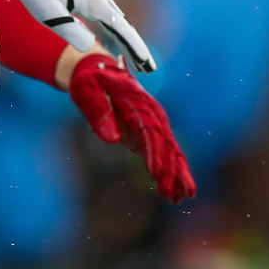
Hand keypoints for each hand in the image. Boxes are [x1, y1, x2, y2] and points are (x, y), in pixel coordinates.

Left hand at [0, 0, 155, 72]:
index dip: (136, 49)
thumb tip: (91, 46)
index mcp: (94, 2)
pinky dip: (111, 33)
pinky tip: (110, 44)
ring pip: (115, 22)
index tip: (148, 66)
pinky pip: (104, 18)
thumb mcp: (49, 14)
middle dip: (135, 49)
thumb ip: (71, 31)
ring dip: (124, 42)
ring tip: (133, 61)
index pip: (123, 30)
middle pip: (123, 27)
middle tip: (148, 70)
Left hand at [68, 53, 194, 201]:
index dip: (155, 154)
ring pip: (170, 151)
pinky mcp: (149, 133)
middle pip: (165, 145)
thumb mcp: (87, 89)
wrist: (98, 69)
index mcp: (138, 104)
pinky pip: (164, 154)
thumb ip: (98, 111)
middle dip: (171, 171)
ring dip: (176, 175)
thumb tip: (112, 140)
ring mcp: (154, 124)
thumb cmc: (91, 80)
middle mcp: (151, 115)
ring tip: (180, 198)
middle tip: (174, 195)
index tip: (157, 174)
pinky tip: (174, 193)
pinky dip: (171, 172)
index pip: (150, 133)